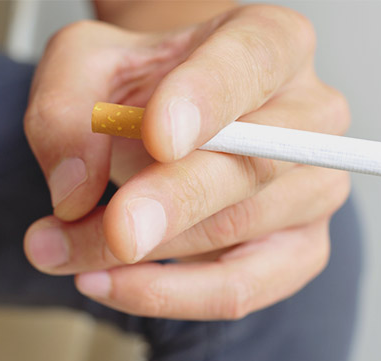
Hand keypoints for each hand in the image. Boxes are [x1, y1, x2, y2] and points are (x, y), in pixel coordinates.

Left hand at [24, 5, 350, 319]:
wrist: (173, 124)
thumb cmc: (145, 89)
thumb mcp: (86, 67)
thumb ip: (67, 111)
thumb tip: (74, 193)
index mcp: (271, 43)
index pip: (252, 62)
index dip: (207, 99)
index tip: (157, 137)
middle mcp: (307, 117)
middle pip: (257, 162)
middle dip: (178, 200)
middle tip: (114, 229)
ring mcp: (313, 188)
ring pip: (237, 231)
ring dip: (145, 255)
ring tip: (66, 248)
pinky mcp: (300, 249)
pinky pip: (243, 289)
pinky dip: (173, 296)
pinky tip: (114, 283)